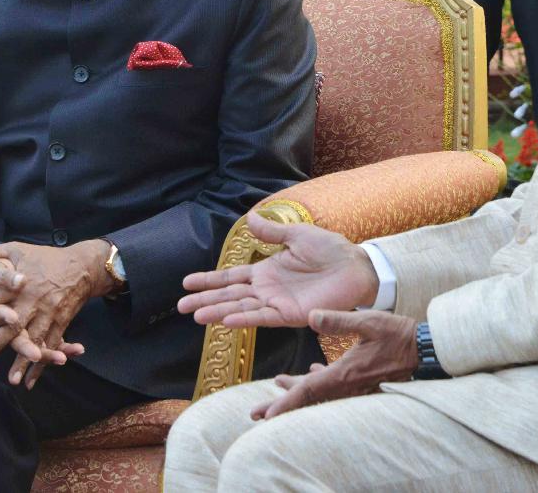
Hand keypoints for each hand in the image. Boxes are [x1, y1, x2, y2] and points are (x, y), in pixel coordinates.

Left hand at [0, 239, 111, 386]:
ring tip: (12, 380)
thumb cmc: (45, 258)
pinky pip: (51, 344)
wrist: (82, 264)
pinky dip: (42, 363)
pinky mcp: (61, 321)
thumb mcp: (15, 249)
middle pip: (12, 325)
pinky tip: (31, 380)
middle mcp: (32, 300)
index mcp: (17, 285)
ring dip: (23, 360)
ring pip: (34, 339)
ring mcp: (48, 312)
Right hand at [178, 212, 379, 327]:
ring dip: (218, 312)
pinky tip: (226, 320)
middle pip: (230, 296)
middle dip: (205, 300)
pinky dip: (244, 319)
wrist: (356, 267)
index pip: (231, 278)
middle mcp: (267, 290)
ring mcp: (277, 303)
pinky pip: (263, 317)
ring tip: (196, 315)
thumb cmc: (331, 251)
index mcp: (267, 271)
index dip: (209, 280)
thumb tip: (249, 218)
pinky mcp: (291, 315)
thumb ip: (272, 232)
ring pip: (241, 308)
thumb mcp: (297, 236)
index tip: (186, 282)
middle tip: (181, 306)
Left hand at [250, 310, 418, 419]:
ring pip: (319, 393)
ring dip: (298, 391)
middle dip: (281, 406)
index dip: (284, 404)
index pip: (307, 392)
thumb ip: (338, 320)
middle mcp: (346, 385)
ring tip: (279, 384)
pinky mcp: (361, 381)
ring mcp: (355, 386)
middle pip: (308, 400)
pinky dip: (318, 382)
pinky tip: (313, 371)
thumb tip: (311, 315)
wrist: (424, 348)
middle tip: (256, 413)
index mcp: (344, 373)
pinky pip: (334, 387)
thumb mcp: (367, 322)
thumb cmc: (397, 334)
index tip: (264, 415)